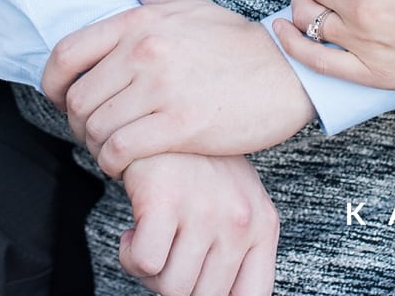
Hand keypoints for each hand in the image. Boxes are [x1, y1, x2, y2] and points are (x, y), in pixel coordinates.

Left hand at [42, 0, 315, 175]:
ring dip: (98, 145)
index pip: (67, 54)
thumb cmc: (236, 41)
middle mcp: (146, 52)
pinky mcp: (180, 124)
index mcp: (141, 23)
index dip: (53, 83)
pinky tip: (131, 160)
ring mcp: (162, 88)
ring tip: (117, 145)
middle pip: (79, 100)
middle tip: (100, 129)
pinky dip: (115, 162)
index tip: (63, 98)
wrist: (287, 72)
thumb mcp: (187, 2)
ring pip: (96, 129)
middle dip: (80, 122)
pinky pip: (119, 151)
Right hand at [120, 152, 277, 295]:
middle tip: (167, 256)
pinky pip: (144, 263)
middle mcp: (240, 220)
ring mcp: (205, 210)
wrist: (171, 116)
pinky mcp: (166, 201)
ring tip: (152, 240)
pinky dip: (131, 256)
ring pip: (170, 286)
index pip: (254, 294)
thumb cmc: (201, 170)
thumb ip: (239, 250)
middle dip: (176, 284)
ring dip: (150, 272)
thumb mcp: (238, 205)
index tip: (197, 289)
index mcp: (263, 225)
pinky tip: (134, 232)